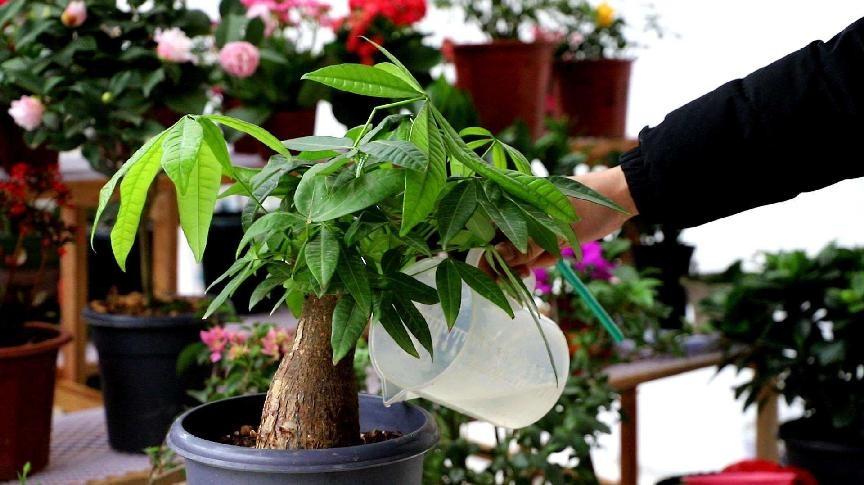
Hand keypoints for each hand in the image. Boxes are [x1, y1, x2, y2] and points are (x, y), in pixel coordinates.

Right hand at [492, 166, 637, 272]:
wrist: (622, 197)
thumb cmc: (589, 206)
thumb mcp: (558, 230)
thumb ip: (526, 245)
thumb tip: (496, 257)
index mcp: (515, 198)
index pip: (486, 228)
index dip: (486, 253)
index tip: (493, 276)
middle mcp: (518, 207)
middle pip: (500, 242)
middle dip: (510, 262)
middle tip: (523, 277)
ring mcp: (533, 218)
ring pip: (519, 248)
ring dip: (530, 260)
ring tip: (550, 259)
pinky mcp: (547, 228)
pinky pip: (536, 248)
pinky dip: (544, 256)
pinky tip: (560, 252)